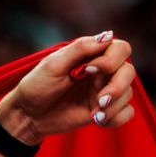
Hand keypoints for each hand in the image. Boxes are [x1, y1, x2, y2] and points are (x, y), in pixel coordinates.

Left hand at [0, 30, 138, 142]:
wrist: (27, 116)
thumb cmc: (36, 86)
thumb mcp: (53, 64)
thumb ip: (80, 49)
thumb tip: (108, 35)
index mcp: (92, 56)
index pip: (120, 49)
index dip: (111, 60)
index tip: (88, 70)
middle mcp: (102, 72)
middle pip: (129, 72)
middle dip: (118, 86)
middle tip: (100, 100)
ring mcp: (104, 92)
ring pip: (128, 94)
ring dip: (114, 106)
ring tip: (95, 116)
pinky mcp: (104, 111)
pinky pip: (126, 113)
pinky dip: (117, 118)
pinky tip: (99, 121)